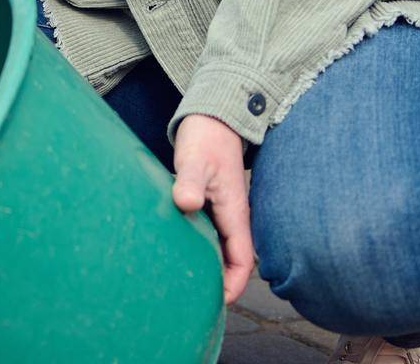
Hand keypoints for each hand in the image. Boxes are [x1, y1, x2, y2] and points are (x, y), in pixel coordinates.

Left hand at [171, 113, 254, 305]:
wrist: (212, 117)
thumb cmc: (205, 138)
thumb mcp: (195, 161)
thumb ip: (190, 182)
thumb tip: (186, 203)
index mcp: (235, 212)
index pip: (242, 260)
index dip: (234, 284)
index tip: (217, 302)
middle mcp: (232, 216)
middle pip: (231, 260)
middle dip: (219, 283)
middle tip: (192, 301)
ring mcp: (222, 210)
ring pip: (219, 248)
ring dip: (208, 267)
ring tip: (183, 285)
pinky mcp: (209, 203)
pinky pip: (208, 235)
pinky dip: (198, 248)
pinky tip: (177, 253)